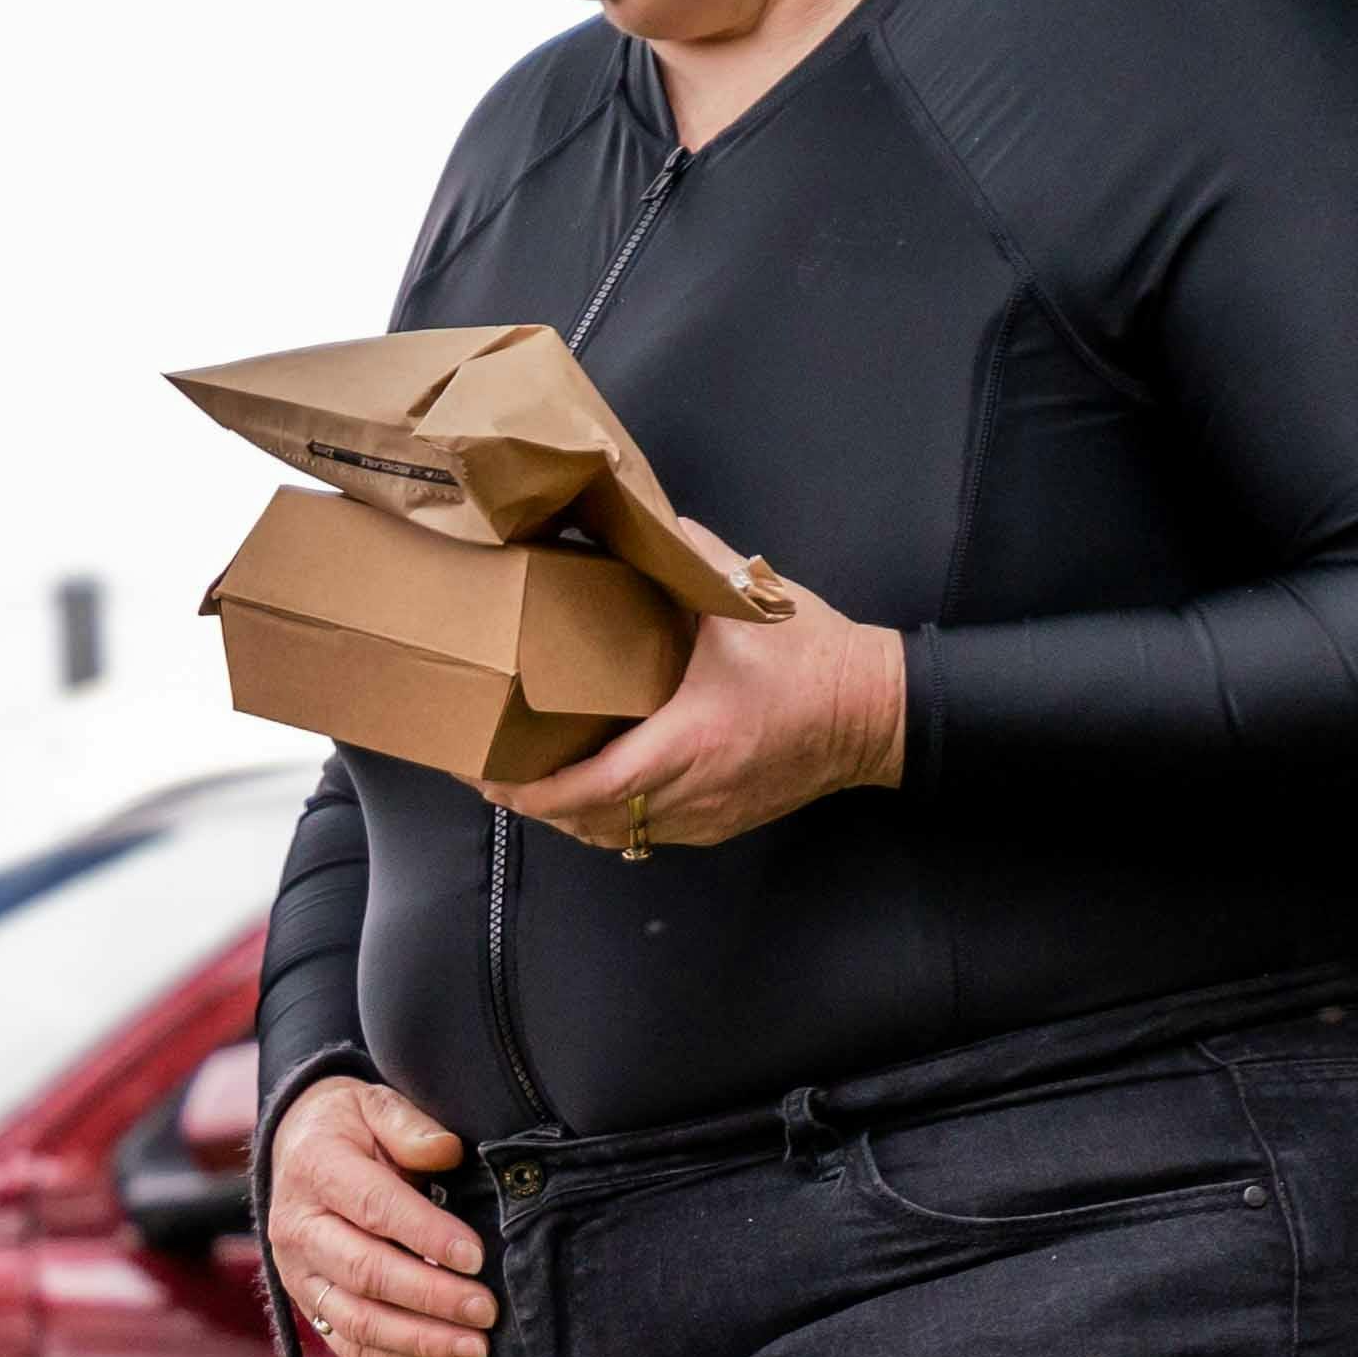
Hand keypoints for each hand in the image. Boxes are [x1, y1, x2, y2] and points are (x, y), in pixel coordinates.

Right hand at [267, 1070, 492, 1356]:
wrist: (294, 1152)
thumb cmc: (348, 1127)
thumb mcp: (374, 1104)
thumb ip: (409, 1126)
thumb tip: (447, 1150)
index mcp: (316, 1170)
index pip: (375, 1209)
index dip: (428, 1236)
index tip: (476, 1257)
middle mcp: (298, 1229)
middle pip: (366, 1274)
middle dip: (432, 1297)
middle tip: (487, 1310)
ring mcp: (299, 1275)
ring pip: (357, 1321)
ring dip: (420, 1340)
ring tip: (476, 1347)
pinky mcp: (308, 1306)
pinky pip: (350, 1346)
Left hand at [496, 585, 907, 863]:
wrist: (873, 713)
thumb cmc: (812, 659)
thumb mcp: (747, 605)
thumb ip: (691, 560)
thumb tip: (647, 521)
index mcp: (687, 743)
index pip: (586, 789)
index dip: (526, 790)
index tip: (484, 772)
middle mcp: (688, 794)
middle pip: (585, 822)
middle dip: (531, 802)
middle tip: (489, 768)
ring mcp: (702, 818)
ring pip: (612, 835)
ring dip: (566, 814)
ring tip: (527, 779)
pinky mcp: (717, 825)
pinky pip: (645, 833)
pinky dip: (607, 817)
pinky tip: (588, 788)